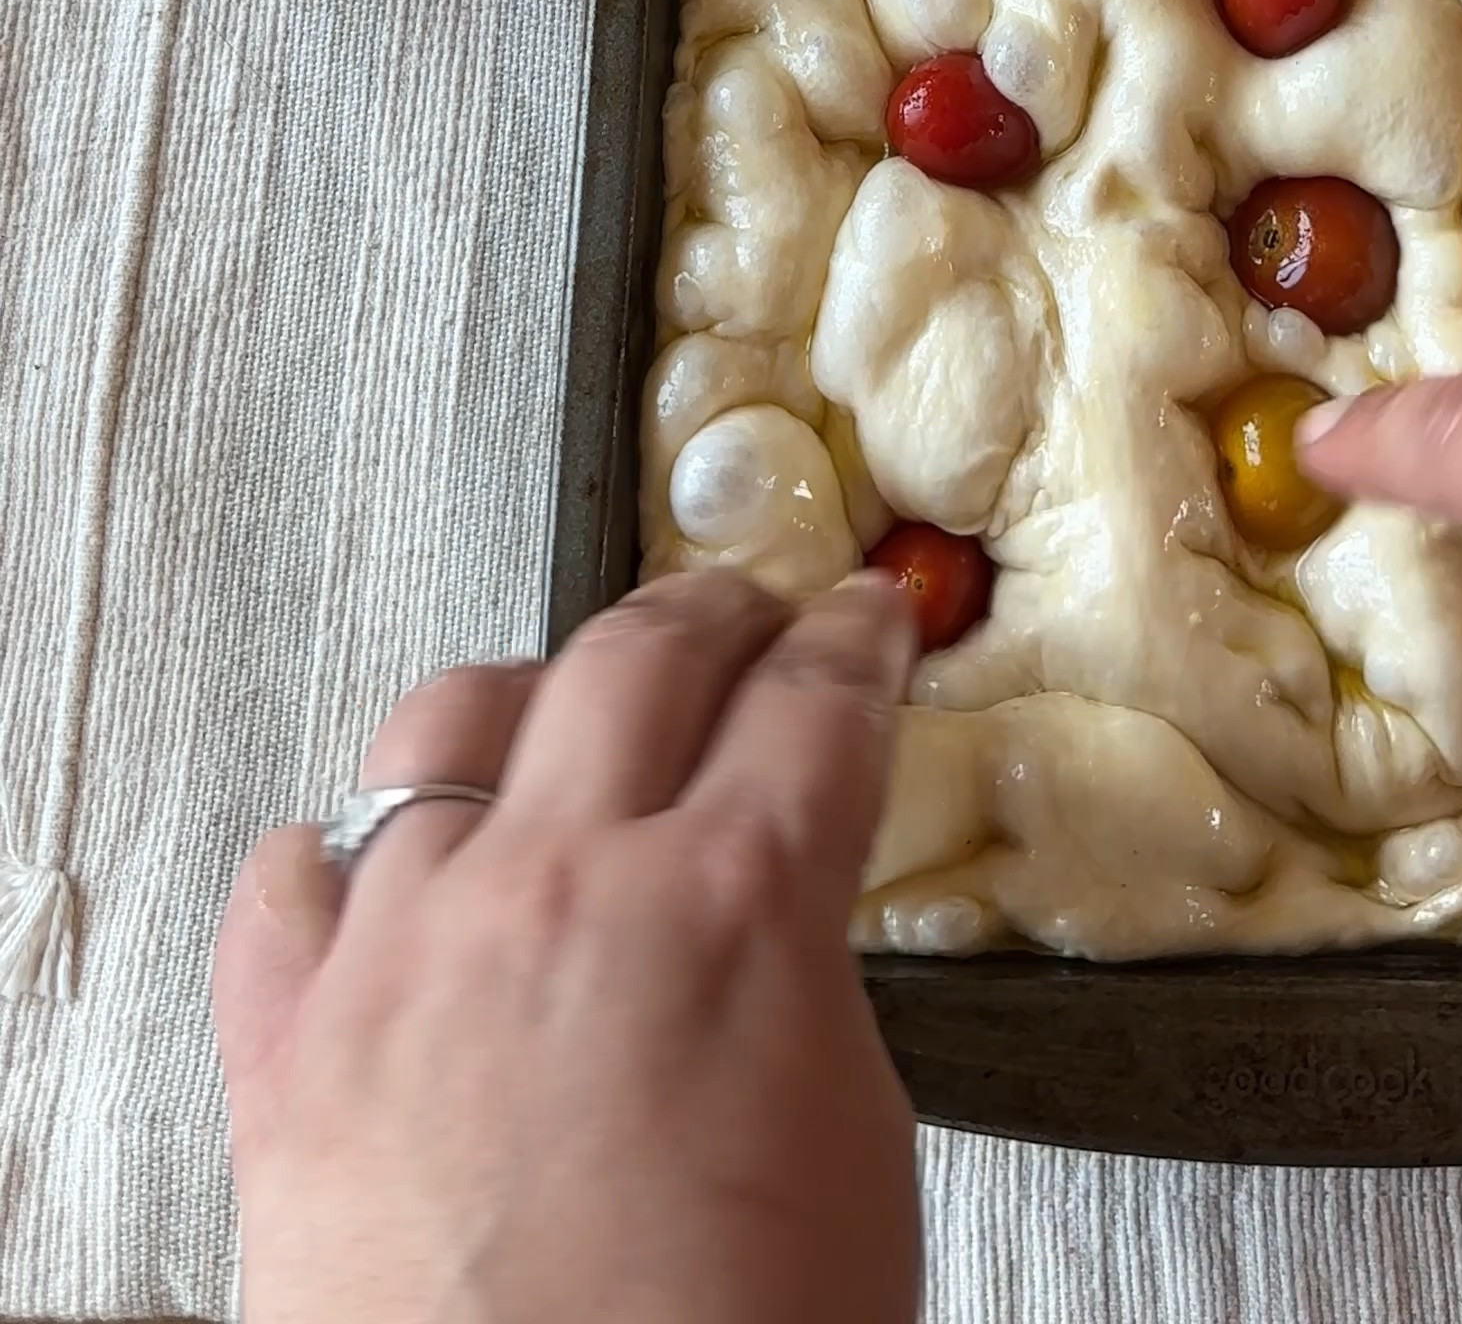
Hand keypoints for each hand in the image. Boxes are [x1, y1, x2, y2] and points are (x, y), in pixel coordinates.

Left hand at [214, 570, 920, 1323]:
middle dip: (714, 614)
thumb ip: (795, 985)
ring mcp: (406, 957)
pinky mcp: (288, 1054)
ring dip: (529, 691)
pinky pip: (289, 885)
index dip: (856, 638)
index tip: (863, 617)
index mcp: (728, 910)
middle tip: (748, 615)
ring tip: (562, 698)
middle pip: (639, 655)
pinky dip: (338, 855)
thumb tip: (763, 923)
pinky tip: (372, 858)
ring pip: (448, 720)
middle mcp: (557, 892)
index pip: (815, 699)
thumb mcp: (850, 1155)